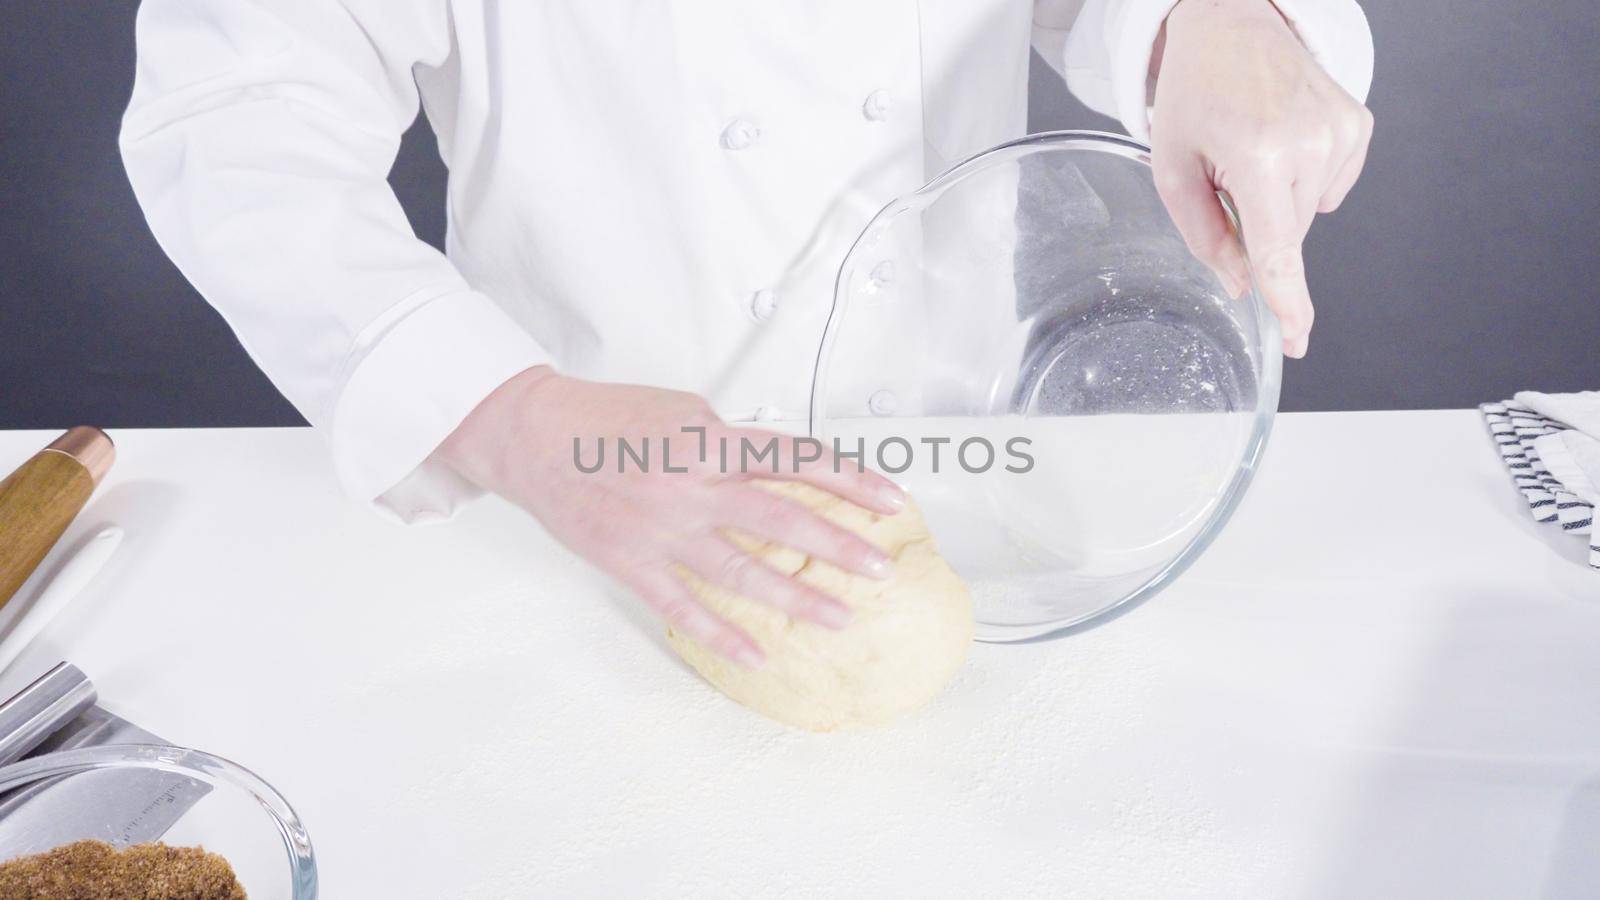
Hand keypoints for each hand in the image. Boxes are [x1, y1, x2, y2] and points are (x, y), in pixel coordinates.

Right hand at [437, 366, 906, 666]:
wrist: (534, 435)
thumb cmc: (610, 419)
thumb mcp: (683, 411)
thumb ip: (730, 443)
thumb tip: (777, 468)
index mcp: (709, 441)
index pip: (795, 459)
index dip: (848, 479)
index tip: (890, 500)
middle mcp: (691, 486)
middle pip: (780, 518)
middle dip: (836, 546)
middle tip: (879, 571)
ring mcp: (661, 529)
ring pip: (740, 570)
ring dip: (793, 597)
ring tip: (837, 618)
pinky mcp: (630, 562)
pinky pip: (681, 605)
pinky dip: (719, 633)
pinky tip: (756, 655)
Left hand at [1150, 0, 1373, 357]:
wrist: (1233, 25)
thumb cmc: (1196, 92)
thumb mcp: (1174, 168)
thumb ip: (1205, 235)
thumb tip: (1242, 285)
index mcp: (1257, 155)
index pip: (1278, 247)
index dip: (1288, 300)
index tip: (1297, 338)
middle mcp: (1309, 143)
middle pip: (1288, 234)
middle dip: (1256, 224)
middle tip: (1228, 173)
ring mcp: (1342, 132)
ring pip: (1309, 214)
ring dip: (1279, 199)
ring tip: (1255, 146)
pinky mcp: (1358, 124)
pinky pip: (1330, 187)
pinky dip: (1304, 179)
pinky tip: (1282, 139)